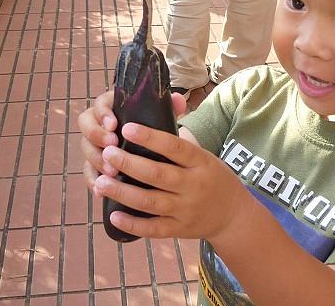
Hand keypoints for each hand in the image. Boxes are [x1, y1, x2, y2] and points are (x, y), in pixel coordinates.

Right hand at [77, 90, 186, 196]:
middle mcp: (100, 123)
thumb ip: (168, 106)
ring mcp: (96, 144)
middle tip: (111, 145)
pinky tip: (99, 191)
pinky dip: (92, 180)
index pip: (101, 103)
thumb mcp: (162, 116)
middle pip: (86, 124)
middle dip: (97, 136)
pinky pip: (88, 172)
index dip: (103, 113)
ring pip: (87, 149)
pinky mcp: (96, 164)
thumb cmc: (155, 127)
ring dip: (96, 160)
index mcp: (113, 106)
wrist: (153, 148)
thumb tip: (178, 100)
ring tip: (111, 171)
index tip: (114, 124)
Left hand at [94, 122, 250, 241]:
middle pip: (157, 174)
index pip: (174, 147)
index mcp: (200, 162)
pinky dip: (132, 224)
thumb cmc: (211, 177)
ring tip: (100, 182)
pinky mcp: (179, 229)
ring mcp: (186, 210)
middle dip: (129, 163)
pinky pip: (153, 229)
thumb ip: (180, 139)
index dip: (150, 137)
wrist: (233, 216)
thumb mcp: (204, 156)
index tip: (127, 127)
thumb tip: (161, 105)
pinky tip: (113, 215)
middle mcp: (194, 185)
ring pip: (150, 202)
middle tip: (108, 152)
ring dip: (123, 193)